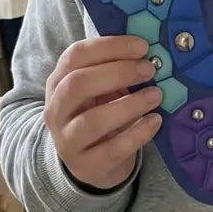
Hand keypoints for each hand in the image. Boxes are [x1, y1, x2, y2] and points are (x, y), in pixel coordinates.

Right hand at [44, 35, 162, 189]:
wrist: (91, 162)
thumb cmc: (100, 113)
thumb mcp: (100, 88)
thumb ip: (117, 68)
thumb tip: (150, 52)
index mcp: (59, 81)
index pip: (75, 55)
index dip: (109, 46)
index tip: (142, 46)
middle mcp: (56, 110)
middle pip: (77, 84)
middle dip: (117, 72)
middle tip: (149, 69)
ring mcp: (68, 141)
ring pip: (92, 120)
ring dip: (129, 105)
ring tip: (156, 95)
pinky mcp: (87, 166)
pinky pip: (112, 149)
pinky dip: (137, 134)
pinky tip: (155, 121)